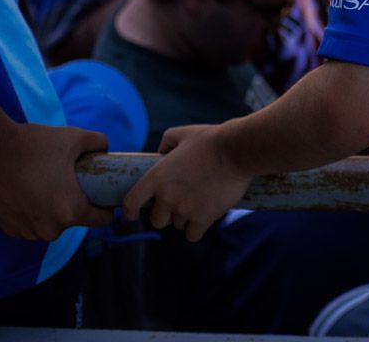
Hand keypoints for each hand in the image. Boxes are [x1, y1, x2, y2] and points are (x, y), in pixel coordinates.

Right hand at [0, 121, 112, 240]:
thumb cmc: (32, 144)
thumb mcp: (74, 137)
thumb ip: (99, 142)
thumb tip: (105, 148)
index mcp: (70, 211)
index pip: (102, 220)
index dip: (106, 206)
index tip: (101, 193)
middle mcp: (49, 229)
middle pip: (73, 219)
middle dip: (73, 203)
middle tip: (66, 180)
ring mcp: (26, 231)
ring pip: (49, 223)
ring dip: (50, 208)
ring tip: (44, 182)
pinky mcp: (7, 228)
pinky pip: (28, 223)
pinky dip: (30, 210)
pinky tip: (25, 189)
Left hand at [121, 123, 254, 242]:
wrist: (238, 151)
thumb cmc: (211, 140)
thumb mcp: (182, 134)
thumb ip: (165, 144)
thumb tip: (162, 155)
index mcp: (157, 176)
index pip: (131, 203)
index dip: (129, 212)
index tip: (132, 215)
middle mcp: (167, 196)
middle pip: (157, 220)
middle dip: (166, 213)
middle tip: (180, 201)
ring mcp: (185, 209)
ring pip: (178, 225)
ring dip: (185, 217)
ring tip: (199, 200)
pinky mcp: (203, 218)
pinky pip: (192, 235)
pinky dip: (197, 229)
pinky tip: (204, 216)